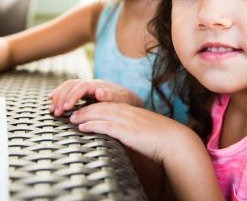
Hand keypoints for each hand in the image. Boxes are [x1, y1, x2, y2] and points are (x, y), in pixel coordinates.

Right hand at [47, 79, 142, 115]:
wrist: (130, 99)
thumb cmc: (127, 101)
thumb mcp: (123, 100)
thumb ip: (112, 96)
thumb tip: (99, 92)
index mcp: (99, 85)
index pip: (81, 87)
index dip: (72, 96)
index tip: (65, 108)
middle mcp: (91, 83)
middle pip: (71, 85)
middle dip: (62, 98)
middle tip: (56, 113)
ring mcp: (87, 87)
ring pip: (68, 86)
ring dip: (58, 97)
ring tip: (52, 110)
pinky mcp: (84, 92)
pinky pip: (68, 90)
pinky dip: (59, 94)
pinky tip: (51, 99)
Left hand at [69, 102, 190, 163]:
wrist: (175, 141)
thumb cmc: (162, 139)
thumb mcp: (146, 130)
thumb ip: (134, 129)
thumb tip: (126, 135)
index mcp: (132, 111)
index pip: (109, 104)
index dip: (94, 106)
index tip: (83, 109)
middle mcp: (128, 112)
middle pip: (102, 106)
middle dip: (85, 108)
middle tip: (71, 112)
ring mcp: (127, 121)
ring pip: (101, 113)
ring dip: (84, 115)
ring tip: (72, 119)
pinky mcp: (127, 131)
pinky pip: (106, 126)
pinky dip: (92, 125)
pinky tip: (82, 128)